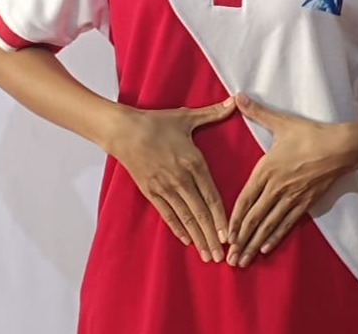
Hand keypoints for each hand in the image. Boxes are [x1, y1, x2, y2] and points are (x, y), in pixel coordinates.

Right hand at [109, 96, 235, 262]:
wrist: (124, 130)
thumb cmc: (157, 122)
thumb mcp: (187, 117)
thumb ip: (213, 113)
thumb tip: (233, 101)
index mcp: (194, 162)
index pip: (211, 195)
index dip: (221, 217)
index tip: (229, 235)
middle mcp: (181, 178)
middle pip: (200, 212)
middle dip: (211, 235)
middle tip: (221, 256)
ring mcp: (165, 187)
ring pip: (185, 217)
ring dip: (197, 237)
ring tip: (206, 254)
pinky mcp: (151, 191)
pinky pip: (167, 214)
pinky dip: (178, 228)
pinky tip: (186, 240)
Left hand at [227, 93, 355, 267]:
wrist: (341, 147)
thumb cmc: (309, 134)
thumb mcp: (281, 122)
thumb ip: (257, 112)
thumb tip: (237, 96)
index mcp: (266, 170)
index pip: (245, 199)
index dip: (233, 219)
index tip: (224, 235)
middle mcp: (276, 188)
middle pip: (254, 218)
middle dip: (240, 240)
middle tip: (229, 259)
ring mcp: (291, 198)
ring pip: (269, 225)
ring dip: (254, 244)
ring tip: (243, 261)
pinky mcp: (306, 203)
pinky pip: (287, 224)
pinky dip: (275, 237)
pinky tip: (267, 248)